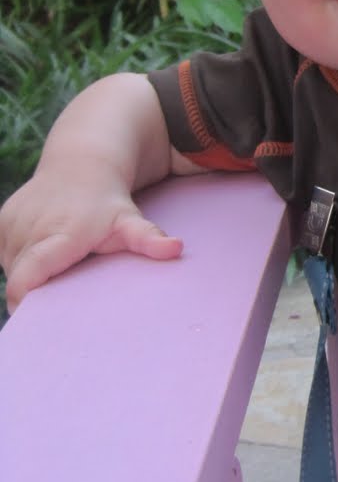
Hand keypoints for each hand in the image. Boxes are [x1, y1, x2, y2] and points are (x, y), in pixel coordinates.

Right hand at [0, 169, 181, 307]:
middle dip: (34, 294)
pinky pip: (4, 254)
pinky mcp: (1, 221)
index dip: (24, 302)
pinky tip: (41, 249)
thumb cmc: (108, 202)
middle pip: (20, 279)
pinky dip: (17, 260)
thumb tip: (176, 249)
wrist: (83, 163)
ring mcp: (12, 224)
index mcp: (61, 236)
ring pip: (10, 268)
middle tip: (59, 298)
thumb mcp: (130, 220)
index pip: (28, 277)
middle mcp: (31, 229)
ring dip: (27, 275)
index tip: (35, 319)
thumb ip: (149, 238)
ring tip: (57, 263)